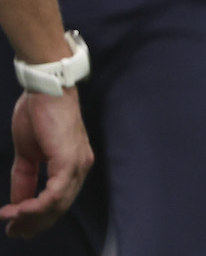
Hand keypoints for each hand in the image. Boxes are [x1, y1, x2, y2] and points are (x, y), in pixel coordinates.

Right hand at [1, 90, 90, 237]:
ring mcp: (77, 164)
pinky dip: (36, 206)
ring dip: (31, 217)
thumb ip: (24, 178)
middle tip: (12, 231)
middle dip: (33, 224)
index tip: (14, 226)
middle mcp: (80, 167)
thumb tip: (17, 202)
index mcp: (72, 165)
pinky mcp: (69, 160)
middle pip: (59, 208)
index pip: (58, 201)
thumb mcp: (27, 153)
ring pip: (58, 205)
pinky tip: (19, 210)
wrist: (46, 88)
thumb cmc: (38, 114)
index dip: (36, 218)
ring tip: (10, 220)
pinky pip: (55, 194)